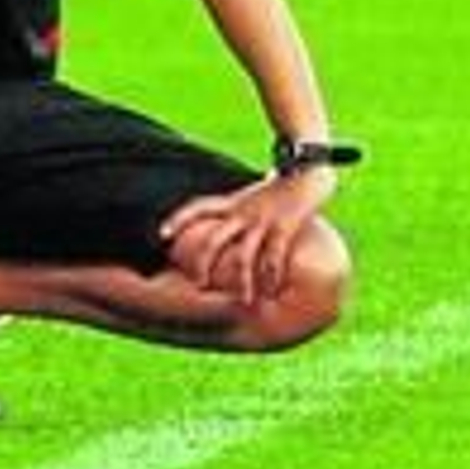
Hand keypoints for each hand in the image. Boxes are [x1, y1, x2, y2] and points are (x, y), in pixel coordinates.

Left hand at [159, 168, 333, 305]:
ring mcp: (262, 220)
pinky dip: (272, 275)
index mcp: (234, 202)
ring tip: (243, 302)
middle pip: (214, 239)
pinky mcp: (284, 227)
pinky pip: (274, 256)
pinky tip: (272, 291)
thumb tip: (247, 212)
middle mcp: (243, 212)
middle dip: (204, 263)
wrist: (307, 166)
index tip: (162, 234)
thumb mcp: (257, 193)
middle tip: (198, 285)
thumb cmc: (284, 181)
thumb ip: (248, 204)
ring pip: (244, 255)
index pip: (198, 207)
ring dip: (242, 281)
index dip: (179, 219)